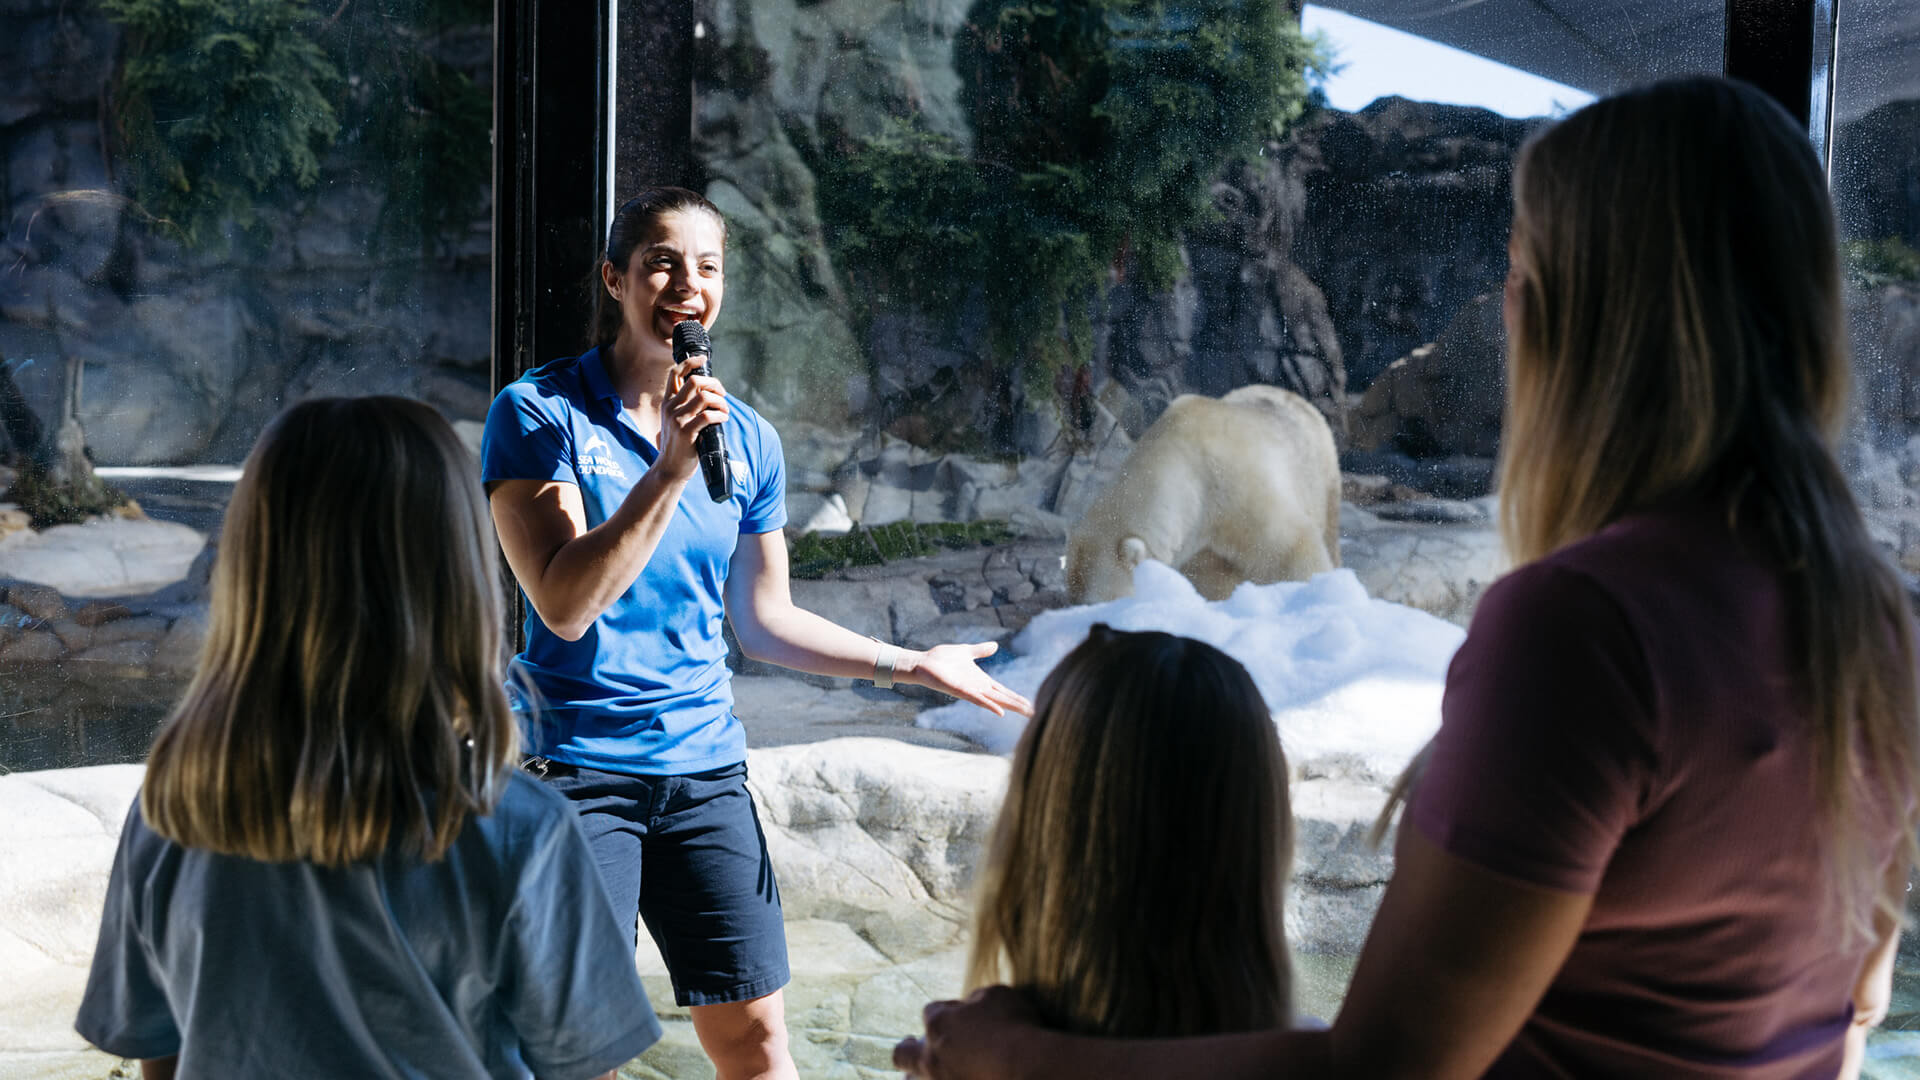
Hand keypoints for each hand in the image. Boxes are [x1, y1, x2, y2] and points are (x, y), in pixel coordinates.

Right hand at [657, 358, 728, 482]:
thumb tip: (708, 391)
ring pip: (704, 397)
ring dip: (720, 401)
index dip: (690, 362)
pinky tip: (723, 419)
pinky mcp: (686, 432)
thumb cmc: (678, 444)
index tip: (703, 360)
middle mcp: (670, 407)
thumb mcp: (676, 421)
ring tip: (725, 410)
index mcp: (667, 402)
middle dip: (714, 383)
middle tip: (723, 394)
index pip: (675, 373)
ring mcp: (677, 419)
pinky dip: (720, 415)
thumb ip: (686, 406)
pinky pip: (708, 416)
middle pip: (694, 381)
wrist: (669, 468)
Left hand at [894, 986, 1040, 1078]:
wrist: (1028, 1068)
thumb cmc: (1015, 1028)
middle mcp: (931, 1055)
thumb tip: (971, 1005)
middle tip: (913, 1045)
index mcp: (939, 1023)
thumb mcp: (997, 995)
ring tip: (920, 1075)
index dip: (944, 1012)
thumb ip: (977, 999)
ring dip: (915, 1076)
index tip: (958, 1015)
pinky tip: (950, 1079)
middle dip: (908, 1048)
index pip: (931, 1012)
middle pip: (904, 1053)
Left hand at [899, 641, 1032, 716]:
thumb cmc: (941, 658)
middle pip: (1002, 697)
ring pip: (994, 700)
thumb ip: (981, 650)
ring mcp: (969, 690)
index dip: (1016, 697)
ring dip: (1010, 706)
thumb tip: (995, 646)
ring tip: (1026, 712)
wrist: (923, 662)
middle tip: (1035, 713)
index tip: (1030, 704)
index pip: (1002, 690)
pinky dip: (989, 705)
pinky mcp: (960, 690)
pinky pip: (977, 699)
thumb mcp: (966, 651)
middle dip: (1019, 704)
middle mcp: (977, 687)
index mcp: (980, 680)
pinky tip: (1000, 712)